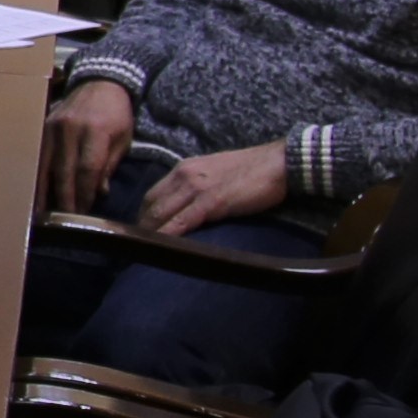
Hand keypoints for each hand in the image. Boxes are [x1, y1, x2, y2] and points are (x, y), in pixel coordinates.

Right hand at [41, 80, 132, 213]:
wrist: (101, 82)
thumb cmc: (116, 114)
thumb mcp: (123, 139)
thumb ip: (109, 165)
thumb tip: (98, 192)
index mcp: (95, 131)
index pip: (87, 170)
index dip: (84, 194)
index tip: (83, 213)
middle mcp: (70, 129)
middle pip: (64, 171)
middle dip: (64, 198)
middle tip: (64, 220)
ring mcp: (53, 127)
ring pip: (46, 165)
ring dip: (45, 191)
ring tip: (43, 213)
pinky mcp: (43, 126)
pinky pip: (39, 156)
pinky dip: (38, 175)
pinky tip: (36, 191)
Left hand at [139, 143, 296, 234]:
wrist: (279, 162)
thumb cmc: (252, 170)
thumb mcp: (214, 173)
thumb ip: (197, 186)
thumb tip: (185, 207)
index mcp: (184, 169)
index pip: (152, 195)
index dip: (143, 216)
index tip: (141, 234)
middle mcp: (184, 175)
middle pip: (151, 206)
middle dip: (142, 229)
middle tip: (139, 249)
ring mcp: (196, 188)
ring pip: (161, 215)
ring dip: (150, 235)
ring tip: (146, 254)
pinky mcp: (211, 202)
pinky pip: (181, 222)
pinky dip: (169, 237)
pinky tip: (163, 249)